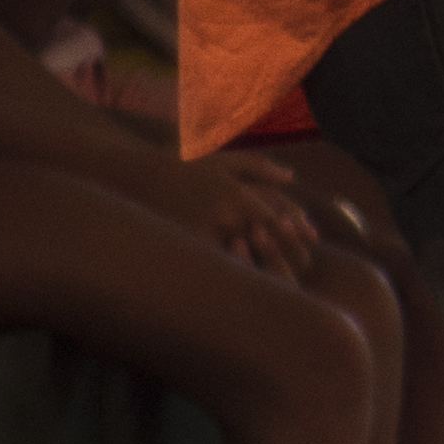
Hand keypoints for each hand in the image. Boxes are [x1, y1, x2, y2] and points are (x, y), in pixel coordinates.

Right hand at [165, 145, 319, 275]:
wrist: (132, 177)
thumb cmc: (181, 165)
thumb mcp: (222, 160)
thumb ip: (258, 167)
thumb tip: (291, 177)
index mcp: (235, 193)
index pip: (274, 216)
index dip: (295, 230)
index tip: (311, 242)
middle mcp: (221, 214)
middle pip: (262, 239)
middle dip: (284, 254)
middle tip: (304, 269)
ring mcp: (200, 232)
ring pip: (239, 255)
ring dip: (261, 268)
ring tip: (281, 284)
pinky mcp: (182, 246)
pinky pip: (210, 263)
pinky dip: (228, 271)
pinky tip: (241, 283)